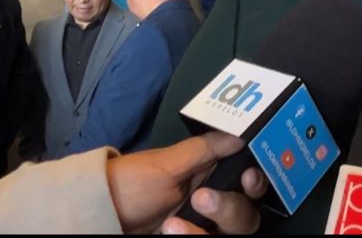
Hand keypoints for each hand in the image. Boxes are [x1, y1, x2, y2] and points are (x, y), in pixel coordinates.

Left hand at [105, 132, 264, 233]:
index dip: (258, 182)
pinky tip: (170, 232)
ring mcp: (204, 228)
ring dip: (204, 231)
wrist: (104, 216)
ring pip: (229, 235)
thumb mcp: (166, 163)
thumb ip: (204, 150)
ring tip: (172, 225)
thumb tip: (239, 134)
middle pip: (246, 215)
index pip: (251, 182)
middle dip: (230, 209)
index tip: (248, 179)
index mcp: (214, 177)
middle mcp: (216, 204)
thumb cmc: (133, 182)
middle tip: (202, 199)